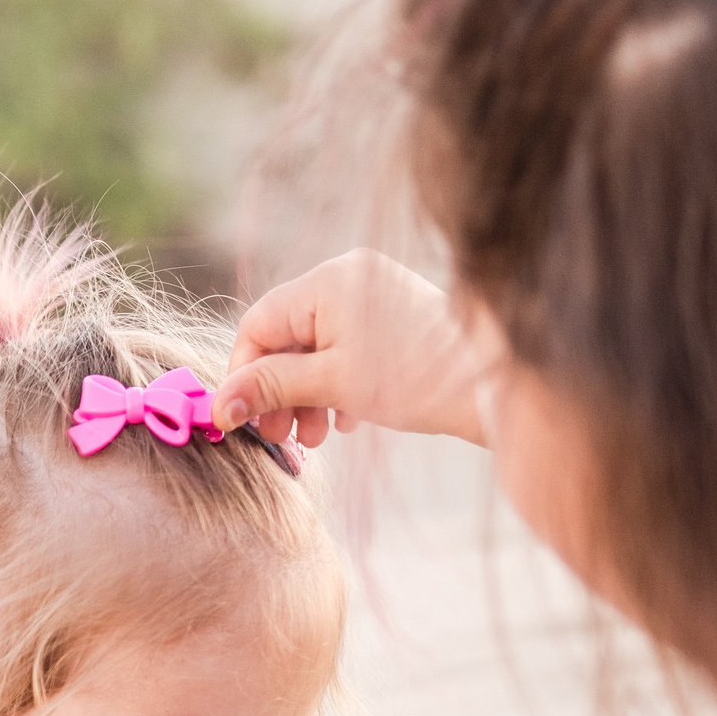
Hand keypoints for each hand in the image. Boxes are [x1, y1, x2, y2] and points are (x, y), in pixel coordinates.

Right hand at [217, 249, 491, 448]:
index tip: (240, 421)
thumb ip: (272, 388)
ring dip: (306, 395)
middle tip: (279, 437)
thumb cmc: (416, 379)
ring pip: (316, 347)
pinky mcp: (392, 317)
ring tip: (316, 438)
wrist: (497, 381)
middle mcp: (347, 278)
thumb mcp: (333, 385)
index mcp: (327, 282)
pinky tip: (348, 420)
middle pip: (286, 336)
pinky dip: (336, 384)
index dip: (243, 375)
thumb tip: (219, 406)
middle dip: (278, 390)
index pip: (258, 324)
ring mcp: (372, 295)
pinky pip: (346, 348)